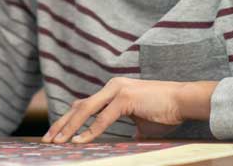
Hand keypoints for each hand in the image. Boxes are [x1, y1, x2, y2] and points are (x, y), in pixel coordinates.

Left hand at [43, 78, 214, 143]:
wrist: (183, 101)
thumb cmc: (165, 113)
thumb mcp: (140, 123)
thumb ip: (125, 130)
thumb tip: (121, 146)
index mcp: (112, 91)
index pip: (84, 105)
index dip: (68, 120)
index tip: (56, 134)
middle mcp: (111, 87)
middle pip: (78, 106)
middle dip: (61, 124)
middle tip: (48, 139)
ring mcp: (117, 90)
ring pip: (85, 110)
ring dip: (69, 127)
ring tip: (58, 141)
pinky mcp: (124, 98)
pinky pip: (102, 118)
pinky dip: (90, 131)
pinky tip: (79, 140)